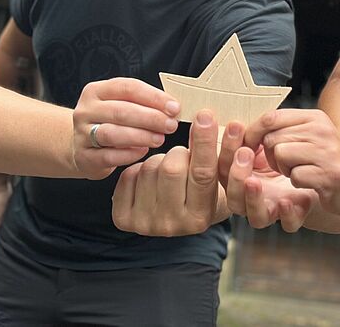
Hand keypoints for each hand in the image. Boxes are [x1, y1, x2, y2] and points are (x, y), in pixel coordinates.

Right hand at [72, 78, 179, 179]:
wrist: (82, 147)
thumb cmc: (110, 123)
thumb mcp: (121, 106)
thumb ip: (143, 103)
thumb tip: (174, 107)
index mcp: (96, 91)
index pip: (127, 88)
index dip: (153, 97)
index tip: (174, 107)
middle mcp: (86, 110)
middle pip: (120, 111)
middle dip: (150, 118)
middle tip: (171, 125)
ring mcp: (81, 134)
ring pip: (112, 133)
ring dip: (140, 136)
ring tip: (160, 139)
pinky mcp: (84, 157)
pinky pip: (108, 156)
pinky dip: (128, 154)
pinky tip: (143, 151)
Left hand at [111, 109, 226, 236]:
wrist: (177, 216)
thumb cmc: (201, 191)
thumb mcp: (216, 176)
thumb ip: (215, 152)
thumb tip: (214, 121)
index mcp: (200, 217)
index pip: (203, 173)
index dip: (204, 141)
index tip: (205, 114)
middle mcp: (173, 226)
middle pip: (172, 169)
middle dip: (178, 153)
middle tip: (183, 157)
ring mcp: (145, 224)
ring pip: (148, 168)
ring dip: (158, 161)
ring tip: (167, 173)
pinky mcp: (124, 219)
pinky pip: (128, 176)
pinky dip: (138, 170)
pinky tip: (149, 181)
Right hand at [217, 121, 316, 231]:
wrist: (320, 171)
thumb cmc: (290, 153)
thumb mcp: (273, 139)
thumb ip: (259, 133)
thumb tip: (241, 123)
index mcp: (241, 178)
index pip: (224, 166)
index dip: (226, 148)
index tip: (235, 126)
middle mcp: (252, 198)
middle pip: (233, 195)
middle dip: (235, 174)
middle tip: (245, 152)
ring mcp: (273, 210)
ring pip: (254, 216)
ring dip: (251, 198)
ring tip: (253, 182)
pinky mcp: (294, 216)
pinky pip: (287, 223)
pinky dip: (286, 214)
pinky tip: (285, 201)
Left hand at [241, 109, 339, 219]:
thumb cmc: (331, 161)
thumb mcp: (313, 135)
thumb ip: (287, 128)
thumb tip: (253, 128)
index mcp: (314, 118)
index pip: (271, 117)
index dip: (255, 133)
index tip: (252, 147)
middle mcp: (321, 130)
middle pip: (272, 138)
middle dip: (271, 156)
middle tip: (287, 164)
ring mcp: (326, 152)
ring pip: (281, 155)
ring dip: (284, 169)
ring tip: (300, 171)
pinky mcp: (328, 174)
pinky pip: (294, 176)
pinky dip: (297, 183)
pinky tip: (311, 182)